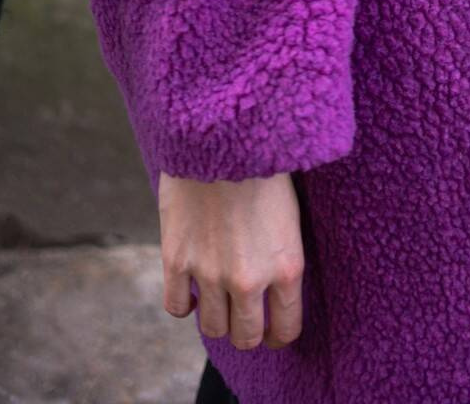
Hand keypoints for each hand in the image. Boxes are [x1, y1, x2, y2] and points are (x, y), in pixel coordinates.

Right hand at [158, 170, 306, 350]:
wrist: (224, 133)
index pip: (286, 328)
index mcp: (287, 266)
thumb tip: (278, 287)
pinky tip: (191, 289)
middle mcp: (249, 279)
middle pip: (246, 337)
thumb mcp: (292, 215)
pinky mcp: (177, 260)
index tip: (274, 332)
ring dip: (217, 318)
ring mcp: (209, 273)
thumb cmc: (266, 165)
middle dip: (248, 332)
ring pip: (213, 328)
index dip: (280, 335)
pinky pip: (177, 307)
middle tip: (245, 320)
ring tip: (219, 301)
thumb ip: (283, 257)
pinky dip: (184, 304)